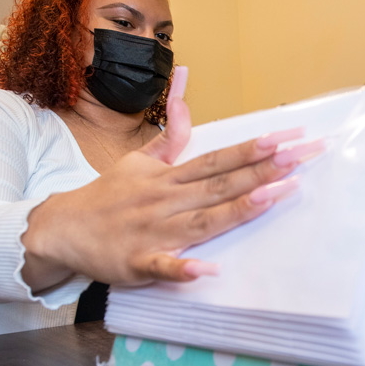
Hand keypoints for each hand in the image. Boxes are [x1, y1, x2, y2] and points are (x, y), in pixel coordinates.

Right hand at [21, 67, 320, 289]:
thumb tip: (185, 95)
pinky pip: (163, 266)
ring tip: (274, 196)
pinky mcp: (138, 261)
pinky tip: (209, 270)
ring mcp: (154, 231)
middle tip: (303, 158)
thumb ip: (170, 134)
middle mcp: (168, 200)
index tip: (289, 136)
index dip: (255, 148)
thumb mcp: (139, 159)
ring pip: (202, 220)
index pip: (220, 159)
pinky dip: (184, 268)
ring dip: (238, 209)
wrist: (61, 228)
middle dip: (264, 170)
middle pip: (222, 184)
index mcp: (170, 177)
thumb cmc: (108, 196)